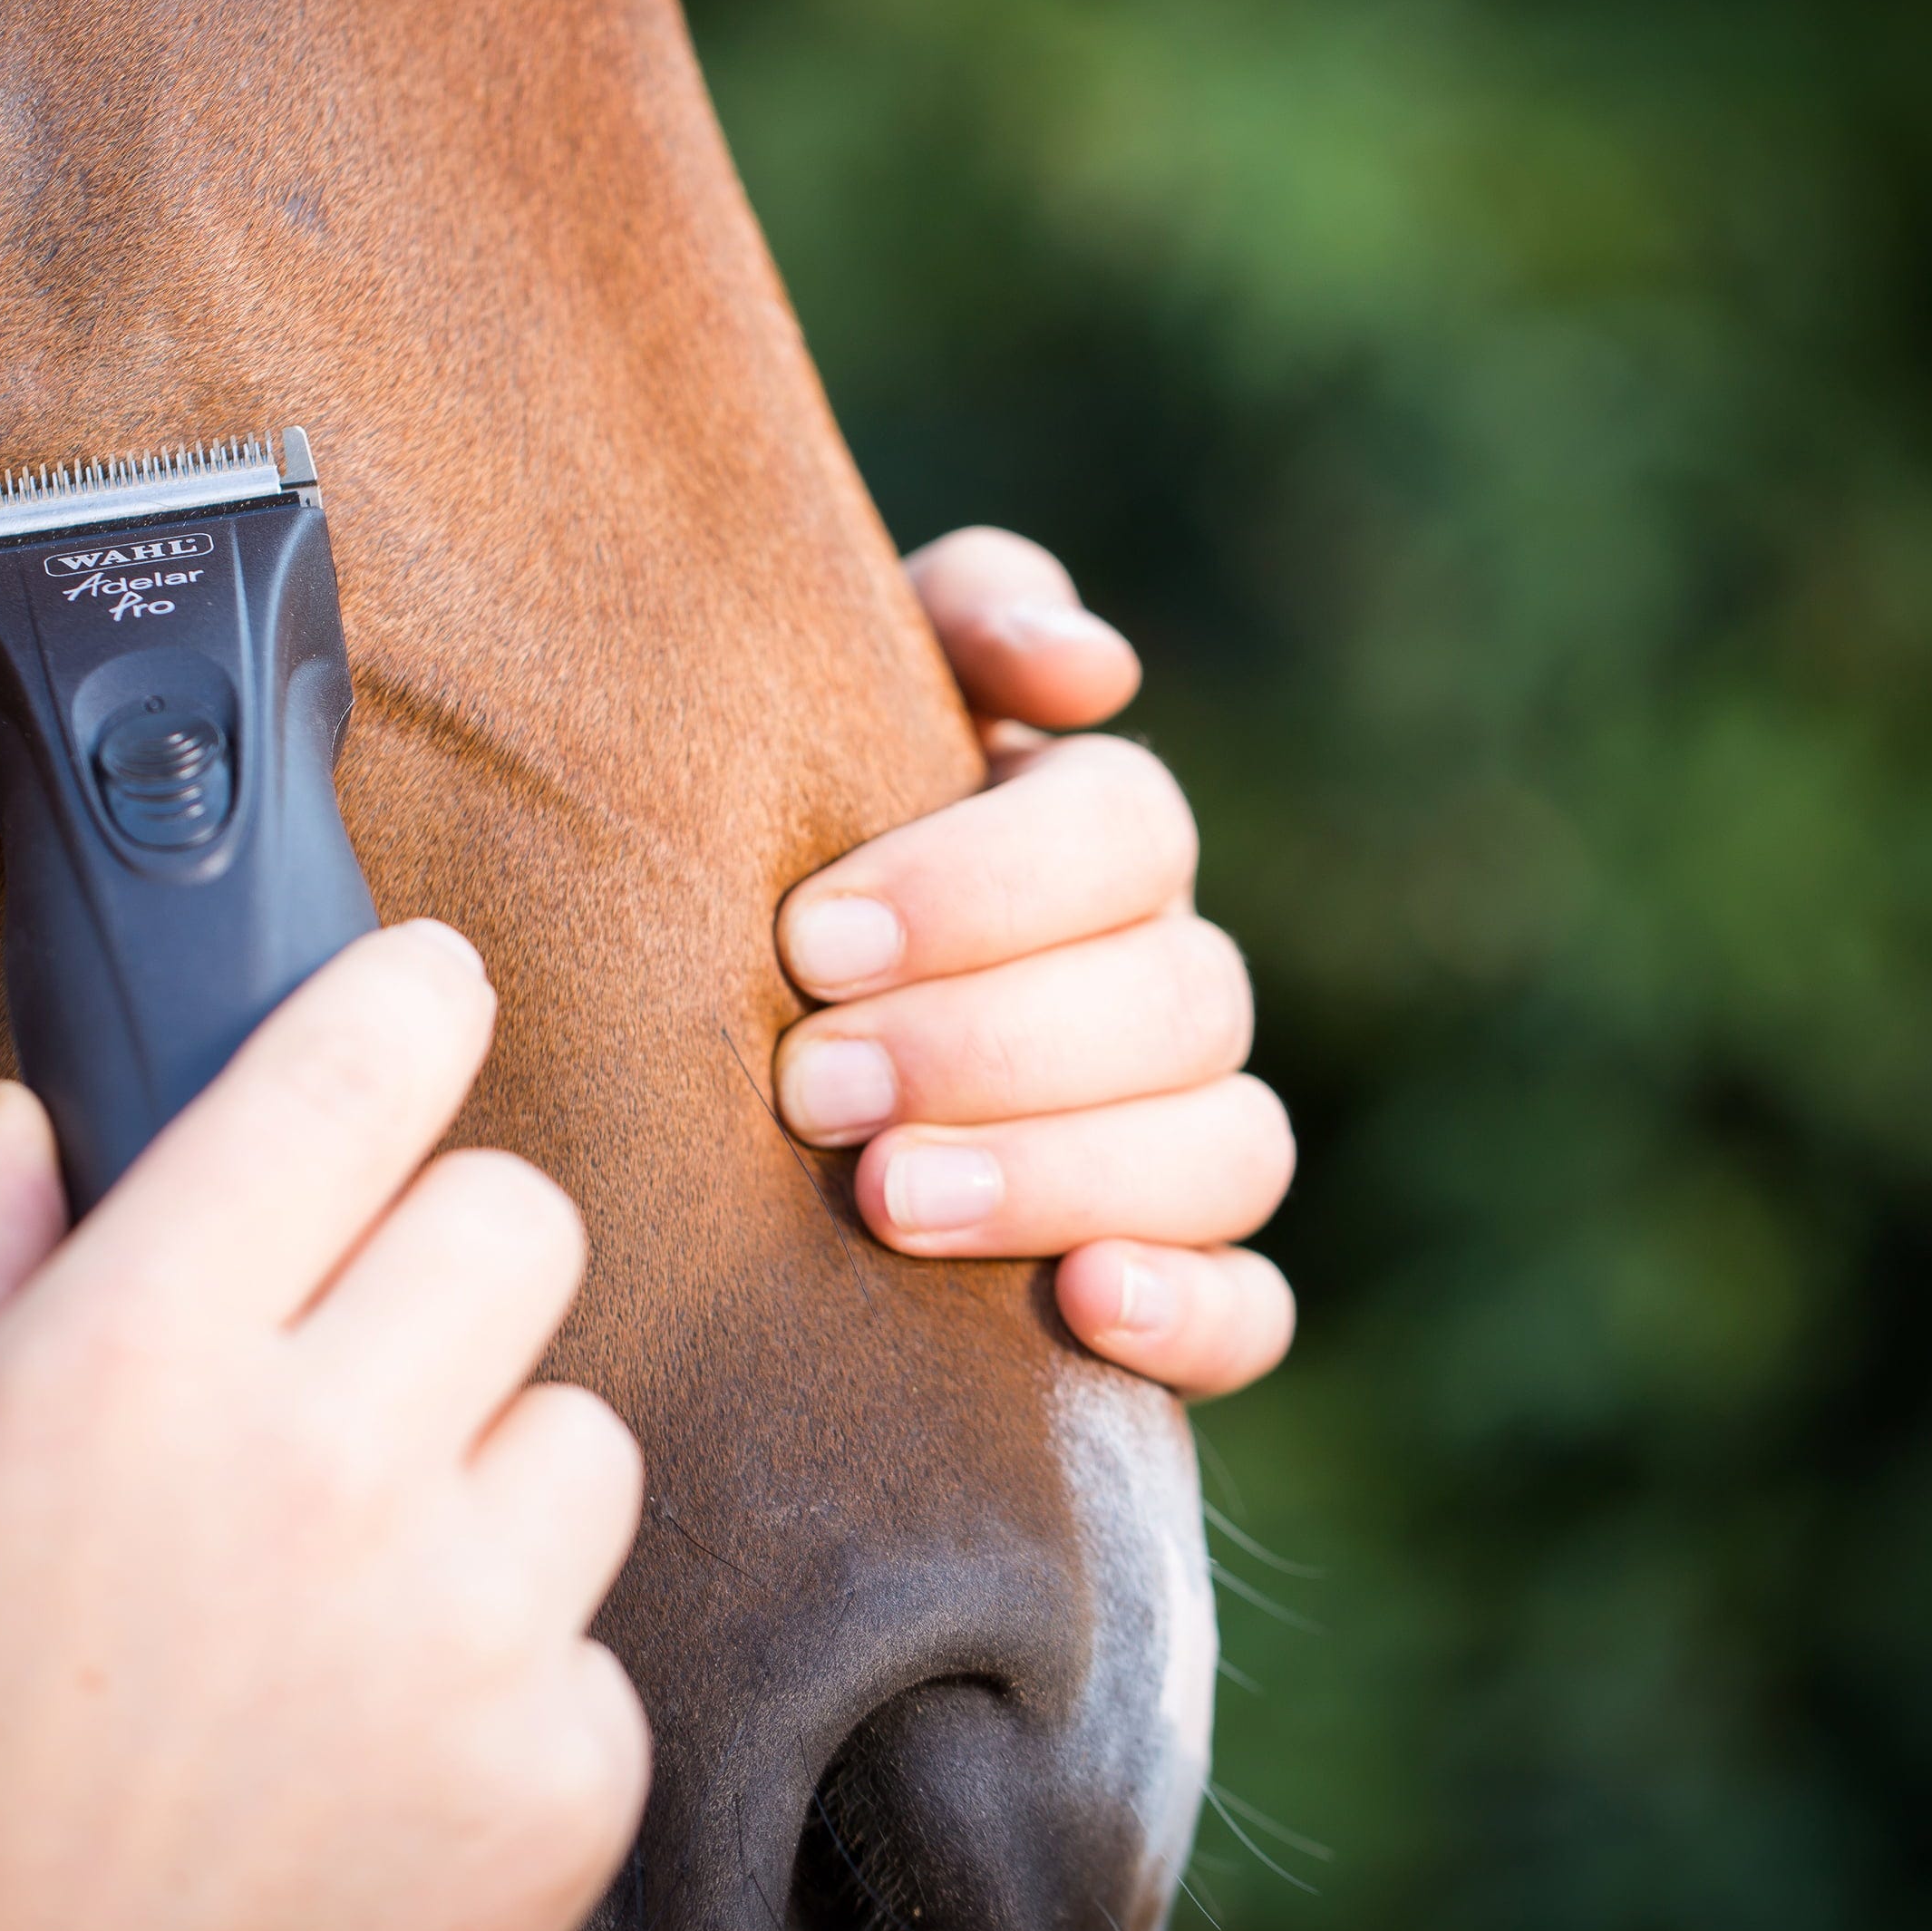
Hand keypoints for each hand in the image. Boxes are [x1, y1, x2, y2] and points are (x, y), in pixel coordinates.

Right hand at [0, 923, 647, 1930]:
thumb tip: (25, 1119)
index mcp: (131, 1360)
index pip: (356, 1069)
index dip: (410, 998)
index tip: (427, 991)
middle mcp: (328, 1466)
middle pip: (519, 1220)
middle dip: (438, 1260)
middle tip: (346, 1361)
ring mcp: (467, 1633)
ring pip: (581, 1432)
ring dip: (484, 1481)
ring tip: (340, 1604)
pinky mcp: (559, 1785)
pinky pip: (592, 1644)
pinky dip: (505, 1684)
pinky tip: (367, 1762)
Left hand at [779, 528, 1297, 1398]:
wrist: (677, 1040)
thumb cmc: (753, 843)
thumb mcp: (817, 696)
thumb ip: (953, 617)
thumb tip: (1088, 664)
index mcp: (1093, 833)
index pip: (1129, 827)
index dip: (982, 885)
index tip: (807, 941)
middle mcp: (1162, 981)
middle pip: (1181, 998)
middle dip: (988, 1046)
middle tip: (805, 1086)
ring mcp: (1184, 1139)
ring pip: (1231, 1150)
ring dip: (1061, 1175)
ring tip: (885, 1200)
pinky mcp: (1175, 1287)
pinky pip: (1254, 1313)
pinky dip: (1189, 1311)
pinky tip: (1081, 1306)